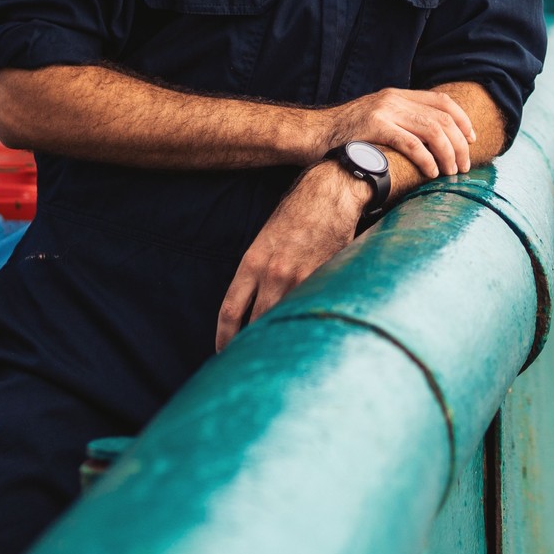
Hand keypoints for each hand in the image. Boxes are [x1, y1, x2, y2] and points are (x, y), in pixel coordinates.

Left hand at [215, 164, 366, 349]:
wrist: (330, 194)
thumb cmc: (296, 213)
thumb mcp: (264, 239)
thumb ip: (256, 271)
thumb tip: (251, 304)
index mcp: (253, 262)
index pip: (231, 311)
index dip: (225, 337)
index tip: (223, 352)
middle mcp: (273, 274)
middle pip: (257, 322)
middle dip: (252, 343)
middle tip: (250, 359)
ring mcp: (301, 278)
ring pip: (285, 319)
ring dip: (280, 337)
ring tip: (277, 354)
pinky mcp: (324, 278)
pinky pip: (311, 308)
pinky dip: (307, 321)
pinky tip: (306, 332)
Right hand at [312, 87, 474, 178]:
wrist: (312, 135)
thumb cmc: (347, 135)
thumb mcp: (377, 118)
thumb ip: (401, 121)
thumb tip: (431, 141)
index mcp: (398, 95)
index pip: (442, 101)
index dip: (462, 120)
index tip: (472, 140)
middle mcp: (394, 99)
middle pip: (442, 118)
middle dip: (459, 144)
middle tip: (464, 166)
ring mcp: (384, 111)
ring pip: (432, 130)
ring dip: (448, 154)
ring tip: (452, 172)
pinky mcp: (375, 128)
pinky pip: (411, 143)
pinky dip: (427, 159)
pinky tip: (431, 172)